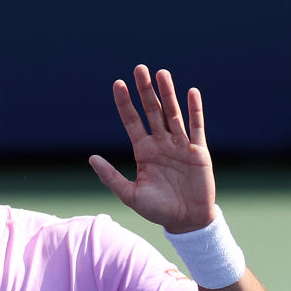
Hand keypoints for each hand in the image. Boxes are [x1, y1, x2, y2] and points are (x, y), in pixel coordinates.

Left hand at [89, 65, 215, 233]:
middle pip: (152, 111)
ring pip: (173, 113)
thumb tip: (91, 158)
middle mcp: (161, 144)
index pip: (132, 121)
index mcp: (144, 151)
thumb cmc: (157, 210)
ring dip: (168, 93)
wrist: (186, 221)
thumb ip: (110, 176)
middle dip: (145, 90)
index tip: (117, 84)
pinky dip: (194, 109)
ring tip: (161, 73)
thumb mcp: (129, 195)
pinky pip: (196, 126)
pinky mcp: (199, 151)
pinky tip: (190, 92)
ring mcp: (180, 145)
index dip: (125, 103)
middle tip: (139, 68)